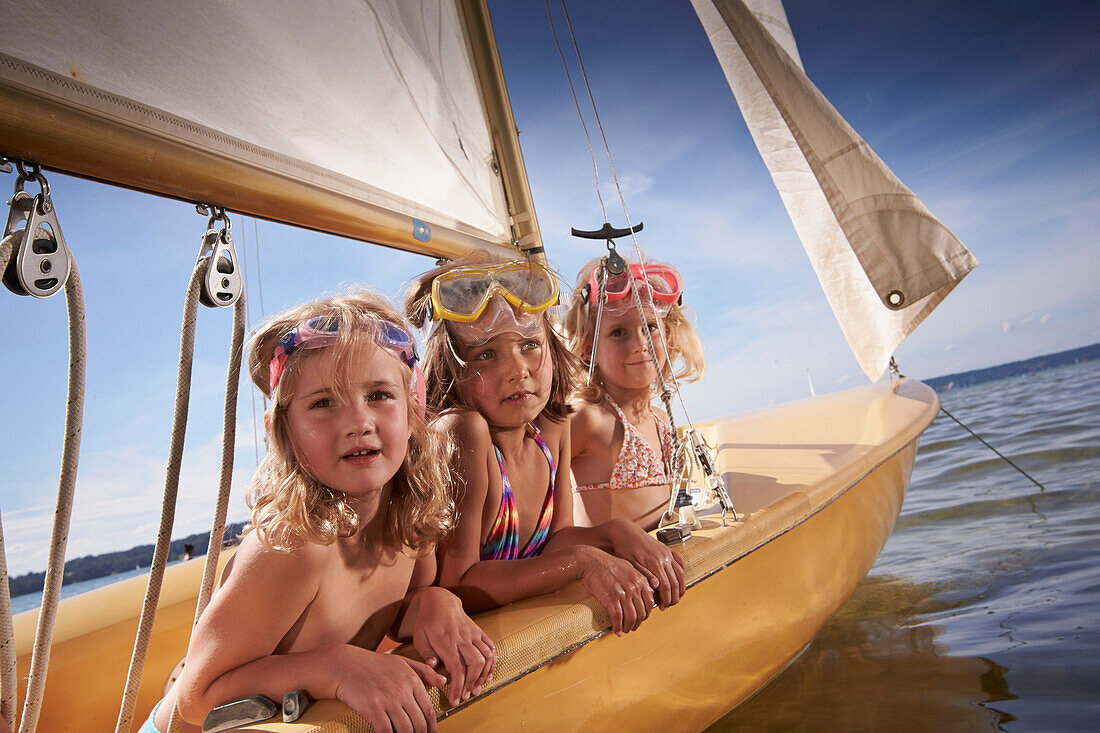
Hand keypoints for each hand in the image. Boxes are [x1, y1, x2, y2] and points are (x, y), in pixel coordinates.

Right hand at [331, 646, 445, 732]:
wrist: (344, 665)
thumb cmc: (373, 664)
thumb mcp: (402, 662)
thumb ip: (424, 671)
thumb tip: (443, 681)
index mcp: (411, 680)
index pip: (428, 709)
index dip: (431, 726)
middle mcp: (402, 690)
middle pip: (418, 723)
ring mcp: (387, 700)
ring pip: (405, 730)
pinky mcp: (372, 708)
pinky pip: (386, 731)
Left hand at [409, 587, 495, 706]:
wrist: (440, 600)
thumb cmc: (427, 621)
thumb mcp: (420, 638)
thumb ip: (426, 655)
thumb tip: (434, 668)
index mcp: (445, 641)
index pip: (456, 667)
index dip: (457, 686)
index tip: (455, 700)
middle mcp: (462, 637)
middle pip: (474, 663)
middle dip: (472, 683)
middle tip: (466, 696)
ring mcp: (472, 634)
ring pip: (485, 656)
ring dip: (484, 675)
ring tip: (478, 688)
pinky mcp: (478, 631)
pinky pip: (490, 646)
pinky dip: (493, 662)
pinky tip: (488, 674)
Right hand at [575, 546, 652, 635]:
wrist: (590, 562)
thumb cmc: (607, 564)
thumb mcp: (628, 567)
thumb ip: (641, 578)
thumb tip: (651, 588)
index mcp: (640, 580)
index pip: (650, 603)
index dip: (646, 614)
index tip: (641, 618)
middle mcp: (634, 587)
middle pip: (641, 613)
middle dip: (637, 623)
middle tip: (632, 626)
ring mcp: (623, 594)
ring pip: (631, 618)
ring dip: (629, 627)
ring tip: (625, 630)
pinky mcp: (611, 599)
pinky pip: (618, 618)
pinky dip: (618, 627)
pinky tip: (617, 631)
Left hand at [609, 520, 686, 609]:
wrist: (626, 532)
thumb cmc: (624, 549)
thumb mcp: (630, 565)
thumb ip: (645, 575)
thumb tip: (657, 586)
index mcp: (654, 562)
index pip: (666, 586)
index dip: (666, 599)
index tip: (662, 607)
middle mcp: (664, 557)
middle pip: (676, 582)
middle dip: (674, 597)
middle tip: (668, 605)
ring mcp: (667, 553)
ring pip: (681, 574)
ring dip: (680, 588)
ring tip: (675, 598)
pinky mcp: (668, 550)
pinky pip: (680, 562)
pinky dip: (682, 573)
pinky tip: (679, 581)